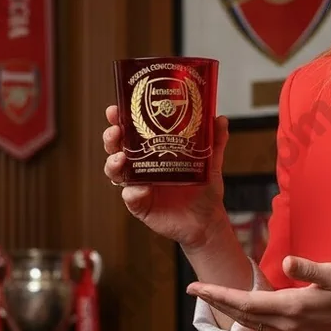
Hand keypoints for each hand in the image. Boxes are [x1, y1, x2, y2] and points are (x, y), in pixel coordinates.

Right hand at [102, 105, 230, 248]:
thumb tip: (220, 119)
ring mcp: (138, 185)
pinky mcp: (139, 204)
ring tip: (121, 158)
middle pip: (116, 148)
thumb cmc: (203, 189)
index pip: (131, 131)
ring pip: (115, 172)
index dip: (120, 119)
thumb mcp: (210, 161)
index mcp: (153, 151)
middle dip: (111, 137)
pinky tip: (141, 188)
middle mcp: (142, 166)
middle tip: (116, 130)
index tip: (115, 110)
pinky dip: (132, 192)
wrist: (206, 220)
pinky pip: (130, 196)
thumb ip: (214, 140)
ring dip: (113, 163)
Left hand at [187, 256, 330, 330]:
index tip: (196, 288)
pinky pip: (261, 326)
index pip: (244, 302)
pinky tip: (241, 308)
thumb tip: (288, 262)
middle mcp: (285, 323)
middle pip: (240, 314)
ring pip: (249, 323)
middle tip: (193, 290)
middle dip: (216, 301)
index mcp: (291, 306)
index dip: (218, 294)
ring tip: (211, 297)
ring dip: (228, 310)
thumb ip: (310, 268)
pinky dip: (244, 316)